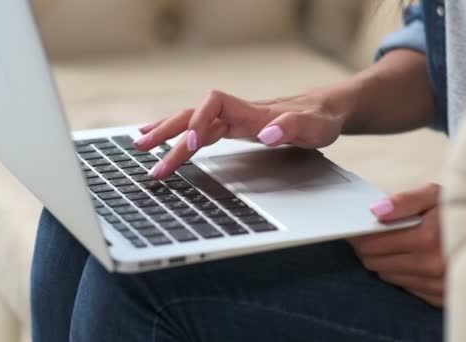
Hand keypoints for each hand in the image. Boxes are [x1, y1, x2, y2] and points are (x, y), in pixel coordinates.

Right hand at [133, 88, 354, 178]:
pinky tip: (166, 142)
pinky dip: (179, 136)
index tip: (190, 144)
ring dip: (166, 134)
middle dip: (167, 131)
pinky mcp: (234, 129)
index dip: (199, 120)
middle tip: (142, 152)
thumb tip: (267, 135)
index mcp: (252, 111)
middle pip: (193, 114)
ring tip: (139, 147)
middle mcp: (237, 113)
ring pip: (191, 122)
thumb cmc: (321, 118)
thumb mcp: (317, 126)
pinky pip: (200, 131)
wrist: (326, 109)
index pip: (214, 104)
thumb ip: (294, 128)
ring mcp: (233, 120)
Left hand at [348, 183, 444, 306]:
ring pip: (389, 276)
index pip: (373, 244)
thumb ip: (404, 201)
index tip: (357, 229)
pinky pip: (407, 287)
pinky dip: (403, 274)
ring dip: (385, 262)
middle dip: (368, 249)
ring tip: (393, 245)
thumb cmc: (464, 209)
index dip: (360, 236)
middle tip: (369, 236)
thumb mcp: (437, 194)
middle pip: (376, 263)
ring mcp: (437, 285)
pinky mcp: (441, 297)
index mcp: (428, 238)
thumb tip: (375, 211)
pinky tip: (411, 259)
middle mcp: (432, 266)